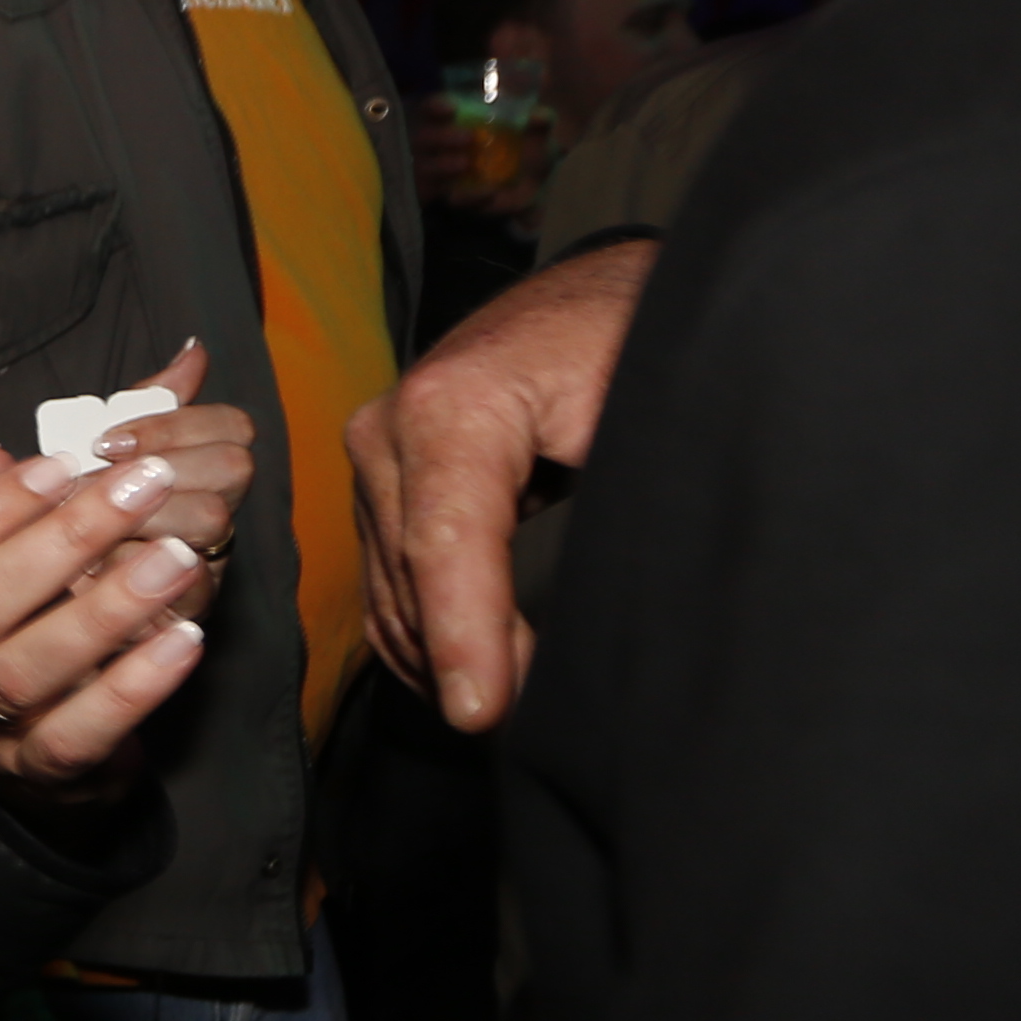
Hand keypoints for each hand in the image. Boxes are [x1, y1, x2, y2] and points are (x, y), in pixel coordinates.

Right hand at [0, 339, 242, 795]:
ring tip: (178, 557)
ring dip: (105, 609)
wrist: (29, 749)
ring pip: (27, 671)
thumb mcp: (17, 541)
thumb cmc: (27, 618)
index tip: (59, 463)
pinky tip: (186, 638)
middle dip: (61, 540)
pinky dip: (134, 687)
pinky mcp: (42, 772)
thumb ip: (55, 472)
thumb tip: (131, 388)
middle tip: (145, 487)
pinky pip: (80, 736)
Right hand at [349, 243, 653, 733]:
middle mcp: (389, 429)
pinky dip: (422, 634)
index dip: (466, 635)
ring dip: (442, 656)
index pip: (447, 542)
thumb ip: (619, 495)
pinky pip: (387, 580)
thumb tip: (626, 608)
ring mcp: (376, 455)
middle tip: (535, 726)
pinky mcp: (382, 480)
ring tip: (516, 706)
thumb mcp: (644, 403)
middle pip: (412, 578)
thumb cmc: (634, 337)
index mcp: (451, 404)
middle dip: (464, 659)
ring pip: (392, 590)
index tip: (486, 713)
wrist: (603, 294)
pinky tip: (472, 673)